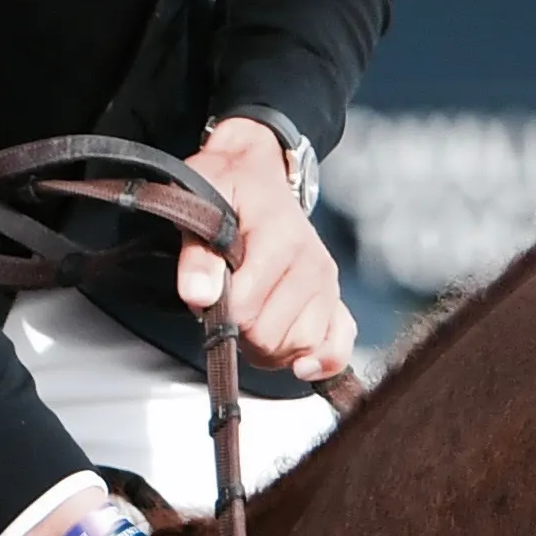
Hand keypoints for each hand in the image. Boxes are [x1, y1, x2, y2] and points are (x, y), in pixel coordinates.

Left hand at [173, 117, 358, 383]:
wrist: (256, 172)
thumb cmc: (227, 187)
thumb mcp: (199, 201)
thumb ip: (197, 253)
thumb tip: (199, 296)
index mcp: (280, 238)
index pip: (246, 308)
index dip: (217, 310)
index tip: (207, 292)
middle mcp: (311, 263)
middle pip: (269, 335)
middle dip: (239, 331)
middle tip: (226, 305)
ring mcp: (326, 283)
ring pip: (298, 346)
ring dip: (268, 346)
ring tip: (251, 318)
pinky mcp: (334, 298)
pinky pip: (339, 344)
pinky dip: (321, 359)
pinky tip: (300, 363)